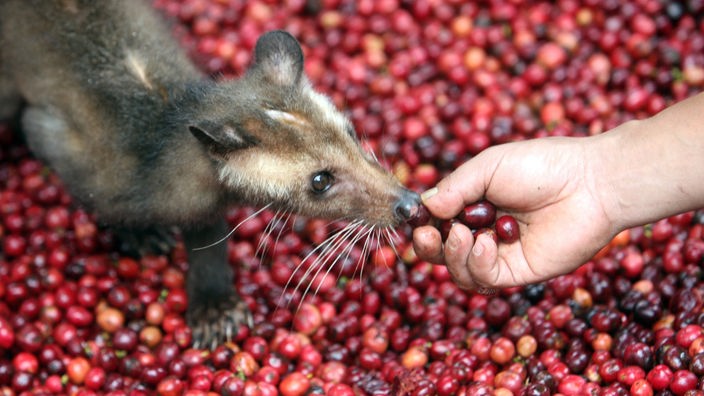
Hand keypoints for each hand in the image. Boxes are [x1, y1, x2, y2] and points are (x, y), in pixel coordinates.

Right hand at [412, 136, 616, 289]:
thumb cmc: (542, 166)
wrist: (591, 183)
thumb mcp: (488, 167)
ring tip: (465, 234)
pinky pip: (485, 278)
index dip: (423, 224)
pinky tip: (485, 242)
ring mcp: (500, 253)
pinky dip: (477, 262)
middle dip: (427, 246)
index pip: (437, 221)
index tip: (415, 219)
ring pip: (459, 269)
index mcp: (475, 203)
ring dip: (452, 254)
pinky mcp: (519, 271)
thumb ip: (454, 188)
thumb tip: (424, 208)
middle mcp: (484, 230)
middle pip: (442, 251)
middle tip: (427, 235)